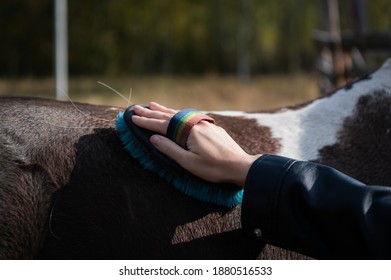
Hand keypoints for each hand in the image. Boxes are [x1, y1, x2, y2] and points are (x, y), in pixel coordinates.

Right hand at [131, 102, 260, 185]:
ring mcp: (205, 124)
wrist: (240, 166)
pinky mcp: (212, 128)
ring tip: (153, 105)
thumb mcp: (189, 163)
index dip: (147, 122)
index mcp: (189, 131)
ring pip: (181, 114)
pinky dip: (179, 114)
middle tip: (137, 108)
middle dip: (152, 113)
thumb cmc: (214, 168)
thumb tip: (153, 138)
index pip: (163, 125)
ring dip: (165, 110)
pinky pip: (190, 117)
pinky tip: (177, 114)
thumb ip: (170, 149)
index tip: (133, 117)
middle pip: (170, 116)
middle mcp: (196, 123)